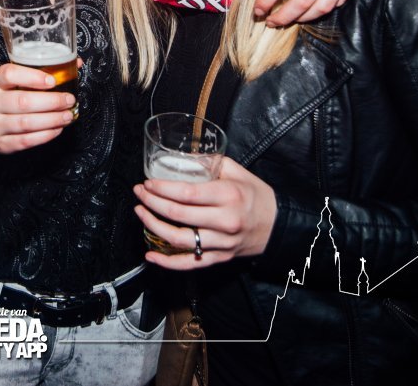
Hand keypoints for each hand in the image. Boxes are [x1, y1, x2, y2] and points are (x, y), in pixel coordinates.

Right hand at [0, 62, 76, 154]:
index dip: (32, 77)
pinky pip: (27, 140)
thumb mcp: (14, 82)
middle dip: (51, 101)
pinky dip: (46, 134)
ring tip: (68, 115)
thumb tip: (75, 64)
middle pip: (23, 102)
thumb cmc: (6, 98)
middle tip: (69, 100)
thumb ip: (41, 72)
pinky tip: (57, 128)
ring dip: (52, 119)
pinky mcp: (2, 143)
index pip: (9, 75)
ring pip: (26, 123)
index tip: (52, 80)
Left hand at [134, 157, 277, 270]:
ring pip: (179, 239)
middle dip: (152, 203)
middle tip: (140, 193)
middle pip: (178, 215)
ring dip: (153, 226)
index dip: (162, 189)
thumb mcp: (239, 172)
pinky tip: (150, 254)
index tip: (148, 183)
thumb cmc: (257, 196)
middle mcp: (224, 221)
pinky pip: (190, 263)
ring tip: (141, 213)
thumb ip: (212, 163)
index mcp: (228, 196)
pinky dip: (167, 262)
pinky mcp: (219, 257)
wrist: (278, 225)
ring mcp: (221, 243)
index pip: (187, 193)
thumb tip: (186, 155)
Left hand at [242, 0, 386, 25]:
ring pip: (322, 7)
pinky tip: (312, 7)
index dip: (266, 1)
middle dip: (283, 17)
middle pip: (302, 1)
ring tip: (291, 17)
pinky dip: (323, 8)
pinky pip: (340, 1)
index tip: (258, 11)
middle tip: (272, 22)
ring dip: (303, 18)